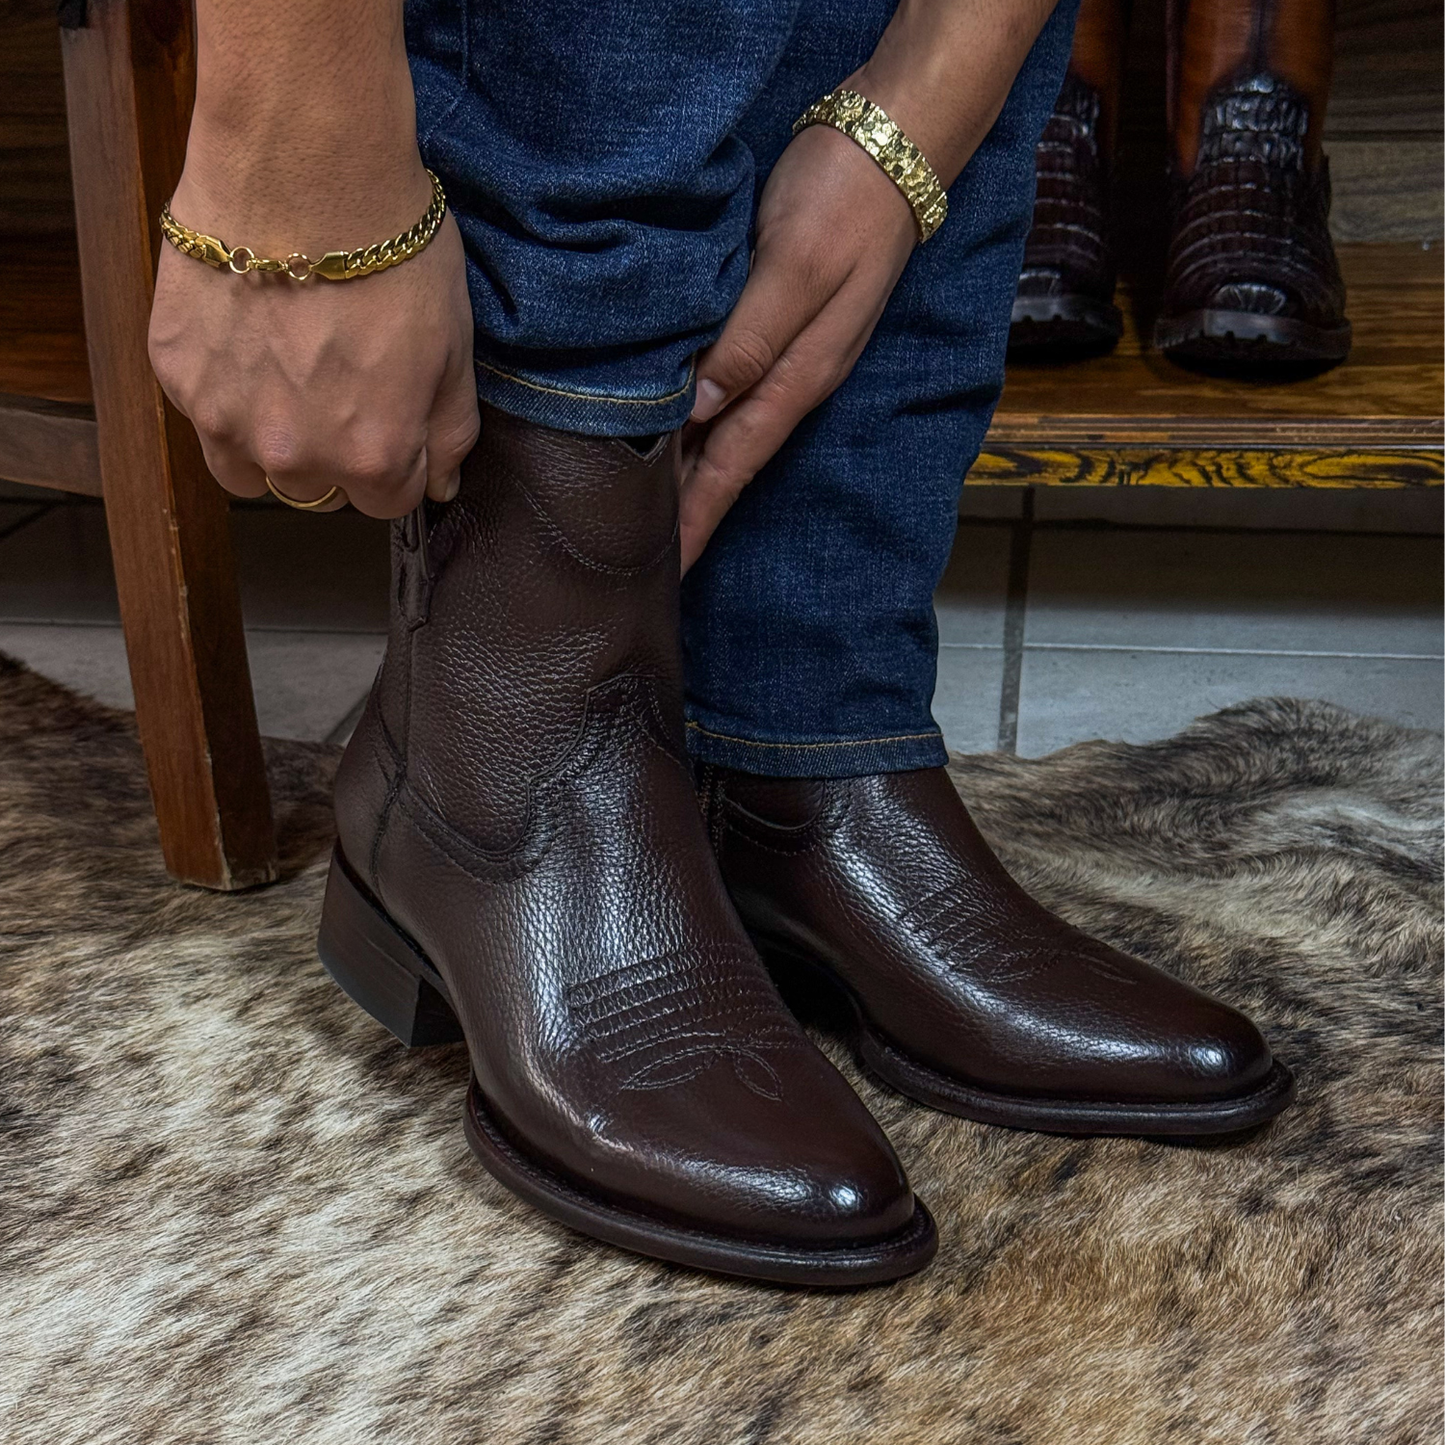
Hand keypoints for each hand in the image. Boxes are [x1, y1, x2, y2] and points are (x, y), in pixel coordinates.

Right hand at [149, 164, 478, 518]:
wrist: (304, 172)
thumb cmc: (394, 256)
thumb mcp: (455, 352)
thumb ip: (449, 432)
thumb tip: (440, 486)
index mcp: (372, 458)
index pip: (387, 503)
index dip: (395, 462)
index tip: (389, 421)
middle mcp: (296, 455)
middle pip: (318, 490)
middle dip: (333, 455)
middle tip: (337, 387)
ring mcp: (227, 419)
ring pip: (250, 470)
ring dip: (270, 443)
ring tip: (286, 378)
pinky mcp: (177, 374)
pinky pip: (203, 414)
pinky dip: (225, 393)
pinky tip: (246, 337)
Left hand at [678, 121, 916, 570]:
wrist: (892, 145)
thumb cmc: (843, 200)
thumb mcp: (794, 267)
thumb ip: (748, 340)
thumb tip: (700, 407)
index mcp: (795, 377)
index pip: (731, 468)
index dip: (696, 522)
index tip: (665, 573)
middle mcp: (790, 378)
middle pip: (726, 462)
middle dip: (686, 514)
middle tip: (636, 557)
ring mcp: (786, 354)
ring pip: (723, 430)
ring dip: (686, 470)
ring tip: (643, 509)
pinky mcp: (775, 323)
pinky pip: (726, 391)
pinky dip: (694, 418)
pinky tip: (669, 423)